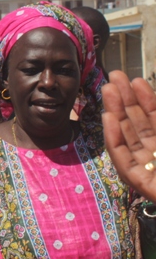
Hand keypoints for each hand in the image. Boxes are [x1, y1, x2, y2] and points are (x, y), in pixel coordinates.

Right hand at [102, 70, 155, 201]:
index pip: (155, 117)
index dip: (145, 97)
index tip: (134, 80)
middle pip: (138, 124)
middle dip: (125, 100)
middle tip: (114, 78)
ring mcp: (148, 167)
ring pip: (127, 136)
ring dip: (115, 112)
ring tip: (108, 91)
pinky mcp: (138, 181)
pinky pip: (122, 157)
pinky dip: (113, 138)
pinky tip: (108, 119)